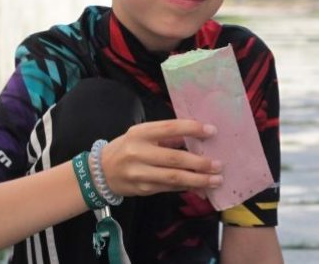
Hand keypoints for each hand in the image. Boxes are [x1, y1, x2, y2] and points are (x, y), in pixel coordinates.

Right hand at [98, 119, 223, 196]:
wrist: (100, 172)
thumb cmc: (127, 148)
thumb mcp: (143, 135)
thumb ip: (168, 137)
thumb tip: (198, 138)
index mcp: (140, 133)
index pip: (170, 128)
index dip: (192, 129)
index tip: (212, 131)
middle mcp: (138, 153)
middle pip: (174, 159)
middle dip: (200, 163)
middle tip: (219, 165)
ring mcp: (140, 174)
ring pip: (174, 178)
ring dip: (198, 180)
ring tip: (216, 180)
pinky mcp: (143, 189)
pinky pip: (170, 188)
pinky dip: (187, 187)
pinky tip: (202, 188)